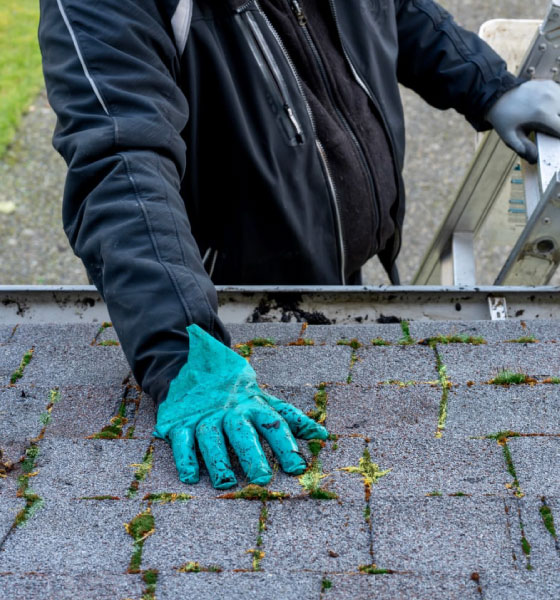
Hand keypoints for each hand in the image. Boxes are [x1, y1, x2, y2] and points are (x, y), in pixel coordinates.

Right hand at [154, 324, 328, 488]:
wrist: (192, 366)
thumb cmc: (236, 392)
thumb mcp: (263, 400)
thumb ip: (290, 418)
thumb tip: (323, 435)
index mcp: (254, 405)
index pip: (273, 424)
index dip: (286, 445)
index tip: (297, 468)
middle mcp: (230, 411)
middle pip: (242, 432)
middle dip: (252, 454)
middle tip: (262, 478)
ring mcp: (204, 416)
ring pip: (211, 437)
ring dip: (218, 460)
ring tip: (227, 483)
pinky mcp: (180, 422)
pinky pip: (181, 439)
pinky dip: (185, 457)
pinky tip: (191, 476)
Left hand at [486, 80, 559, 163]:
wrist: (496, 96)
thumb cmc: (503, 119)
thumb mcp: (510, 136)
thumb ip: (524, 148)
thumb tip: (535, 159)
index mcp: (543, 114)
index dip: (559, 137)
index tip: (554, 140)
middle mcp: (551, 99)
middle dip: (558, 125)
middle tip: (549, 130)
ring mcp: (551, 89)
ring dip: (558, 115)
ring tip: (549, 121)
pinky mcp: (549, 84)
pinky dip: (557, 105)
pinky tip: (548, 110)